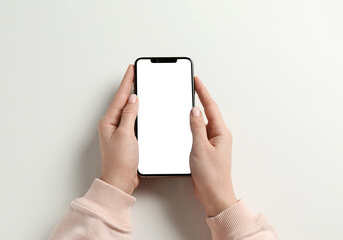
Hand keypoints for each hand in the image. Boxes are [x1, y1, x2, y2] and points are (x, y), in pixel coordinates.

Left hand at [98, 65, 138, 194]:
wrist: (120, 180)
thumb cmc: (120, 162)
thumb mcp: (125, 135)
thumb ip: (129, 115)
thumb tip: (133, 99)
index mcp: (108, 121)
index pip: (120, 97)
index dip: (127, 82)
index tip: (131, 69)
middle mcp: (111, 124)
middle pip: (121, 101)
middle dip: (128, 86)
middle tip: (133, 73)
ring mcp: (118, 130)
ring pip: (126, 109)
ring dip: (131, 97)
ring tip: (136, 85)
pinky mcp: (125, 137)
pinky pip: (130, 119)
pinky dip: (136, 111)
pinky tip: (139, 108)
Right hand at [189, 76, 237, 216]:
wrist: (214, 195)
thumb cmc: (211, 176)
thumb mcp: (200, 148)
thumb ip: (197, 127)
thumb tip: (194, 110)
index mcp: (221, 132)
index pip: (210, 106)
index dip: (203, 92)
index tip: (197, 81)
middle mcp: (219, 135)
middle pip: (209, 111)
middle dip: (200, 98)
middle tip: (192, 86)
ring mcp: (213, 142)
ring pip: (204, 122)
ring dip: (196, 112)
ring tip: (188, 100)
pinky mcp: (207, 149)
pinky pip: (200, 132)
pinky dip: (193, 125)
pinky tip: (187, 123)